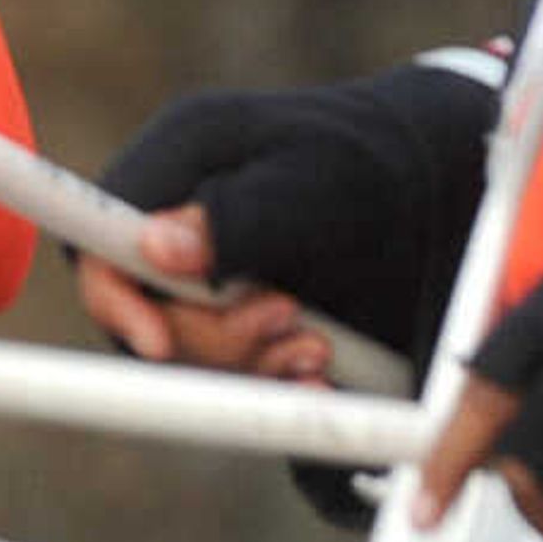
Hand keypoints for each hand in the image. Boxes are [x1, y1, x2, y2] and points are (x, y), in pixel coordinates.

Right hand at [80, 63, 494, 364]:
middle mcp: (178, 215)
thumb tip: (152, 248)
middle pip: (143, 309)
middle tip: (288, 320)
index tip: (160, 344)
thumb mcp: (317, 181)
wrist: (445, 182)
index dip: (113, 298)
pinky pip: (228, 368)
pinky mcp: (238, 304)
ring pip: (185, 350)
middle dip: (211, 337)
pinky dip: (271, 381)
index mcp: (178, 160)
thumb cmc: (379, 162)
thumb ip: (238, 215)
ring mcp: (206, 264)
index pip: (97, 237)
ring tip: (319, 347)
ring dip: (249, 364)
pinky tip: (319, 372)